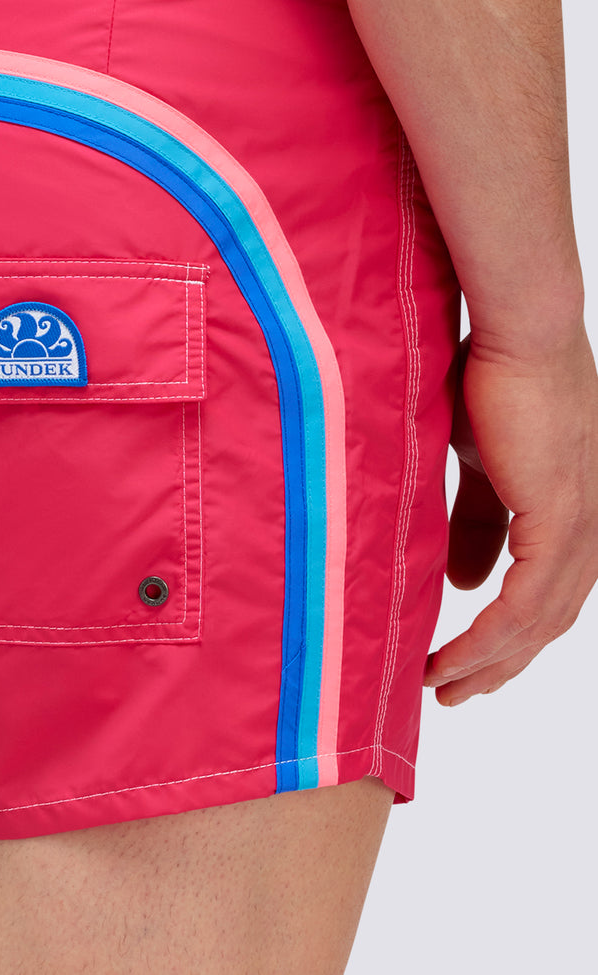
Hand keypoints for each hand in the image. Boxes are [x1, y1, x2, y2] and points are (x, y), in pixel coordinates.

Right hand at [424, 330, 597, 704]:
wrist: (516, 333)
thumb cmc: (493, 381)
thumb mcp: (480, 467)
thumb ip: (477, 524)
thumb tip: (464, 583)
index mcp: (575, 513)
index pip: (548, 594)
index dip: (509, 636)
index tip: (466, 662)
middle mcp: (593, 528)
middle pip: (548, 621)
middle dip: (499, 664)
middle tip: (454, 692)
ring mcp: (584, 526)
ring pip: (539, 621)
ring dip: (489, 661)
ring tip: (443, 685)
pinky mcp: (563, 521)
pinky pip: (526, 603)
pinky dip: (491, 638)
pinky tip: (458, 658)